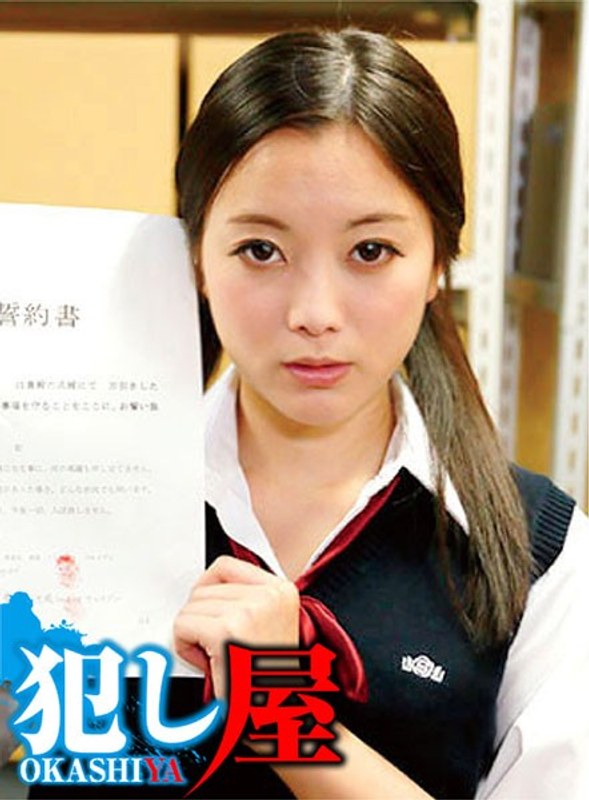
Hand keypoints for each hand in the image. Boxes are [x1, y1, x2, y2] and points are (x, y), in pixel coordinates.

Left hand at [173, 555, 299, 697]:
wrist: (275, 716)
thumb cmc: (267, 680)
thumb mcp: (270, 625)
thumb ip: (246, 600)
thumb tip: (206, 590)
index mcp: (281, 590)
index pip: (225, 566)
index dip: (208, 590)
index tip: (208, 612)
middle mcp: (268, 595)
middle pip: (204, 588)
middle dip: (202, 618)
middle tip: (219, 647)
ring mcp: (249, 610)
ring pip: (191, 607)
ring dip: (193, 634)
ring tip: (217, 657)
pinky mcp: (227, 630)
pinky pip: (183, 625)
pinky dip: (185, 647)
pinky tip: (208, 663)